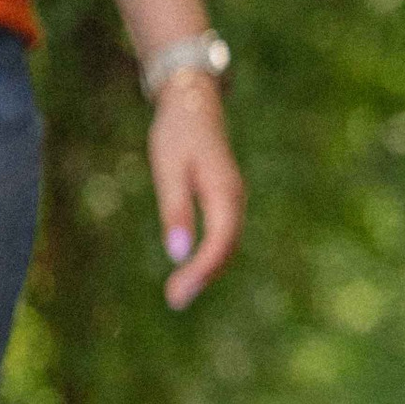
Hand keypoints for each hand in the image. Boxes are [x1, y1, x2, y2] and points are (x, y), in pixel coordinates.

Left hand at [151, 73, 243, 309]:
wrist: (193, 103)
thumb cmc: (177, 134)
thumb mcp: (169, 169)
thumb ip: (175, 210)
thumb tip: (177, 254)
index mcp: (224, 191)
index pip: (219, 241)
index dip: (201, 270)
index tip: (178, 293)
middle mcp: (235, 199)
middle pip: (226, 248)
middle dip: (203, 277)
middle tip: (175, 301)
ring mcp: (233, 201)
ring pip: (226, 245)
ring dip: (206, 270)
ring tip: (179, 293)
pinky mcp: (224, 201)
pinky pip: (222, 236)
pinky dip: (208, 256)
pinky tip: (189, 270)